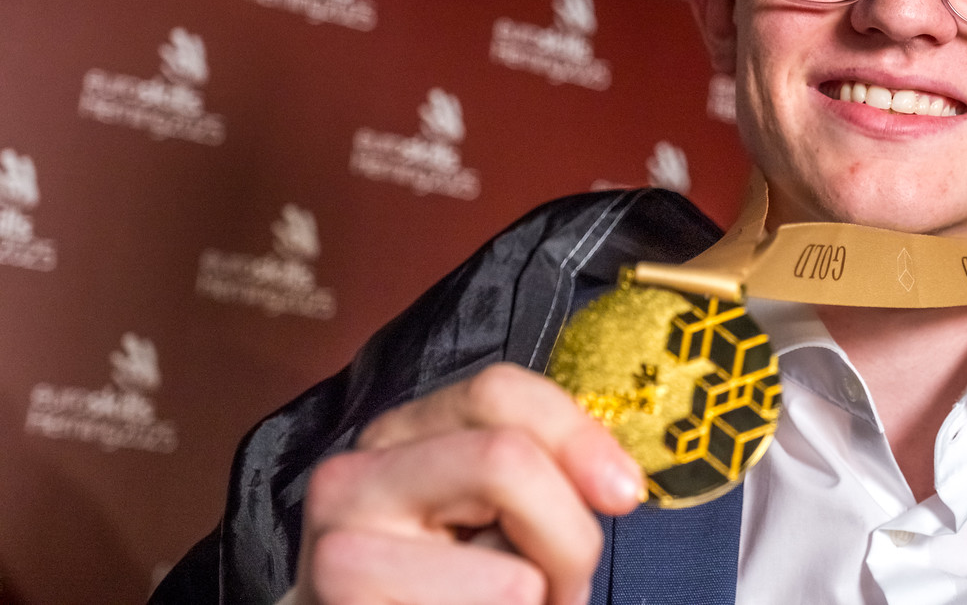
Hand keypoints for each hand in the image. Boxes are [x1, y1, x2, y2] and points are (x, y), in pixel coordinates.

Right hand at [294, 363, 643, 604]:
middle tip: (562, 585)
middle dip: (567, 538)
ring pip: (513, 578)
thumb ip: (537, 474)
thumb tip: (615, 482)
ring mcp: (334, 555)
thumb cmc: (450, 589)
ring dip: (537, 603)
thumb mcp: (495, 517)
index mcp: (398, 436)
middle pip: (506, 460)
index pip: (498, 392)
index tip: (623, 492)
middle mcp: (352, 478)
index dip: (577, 437)